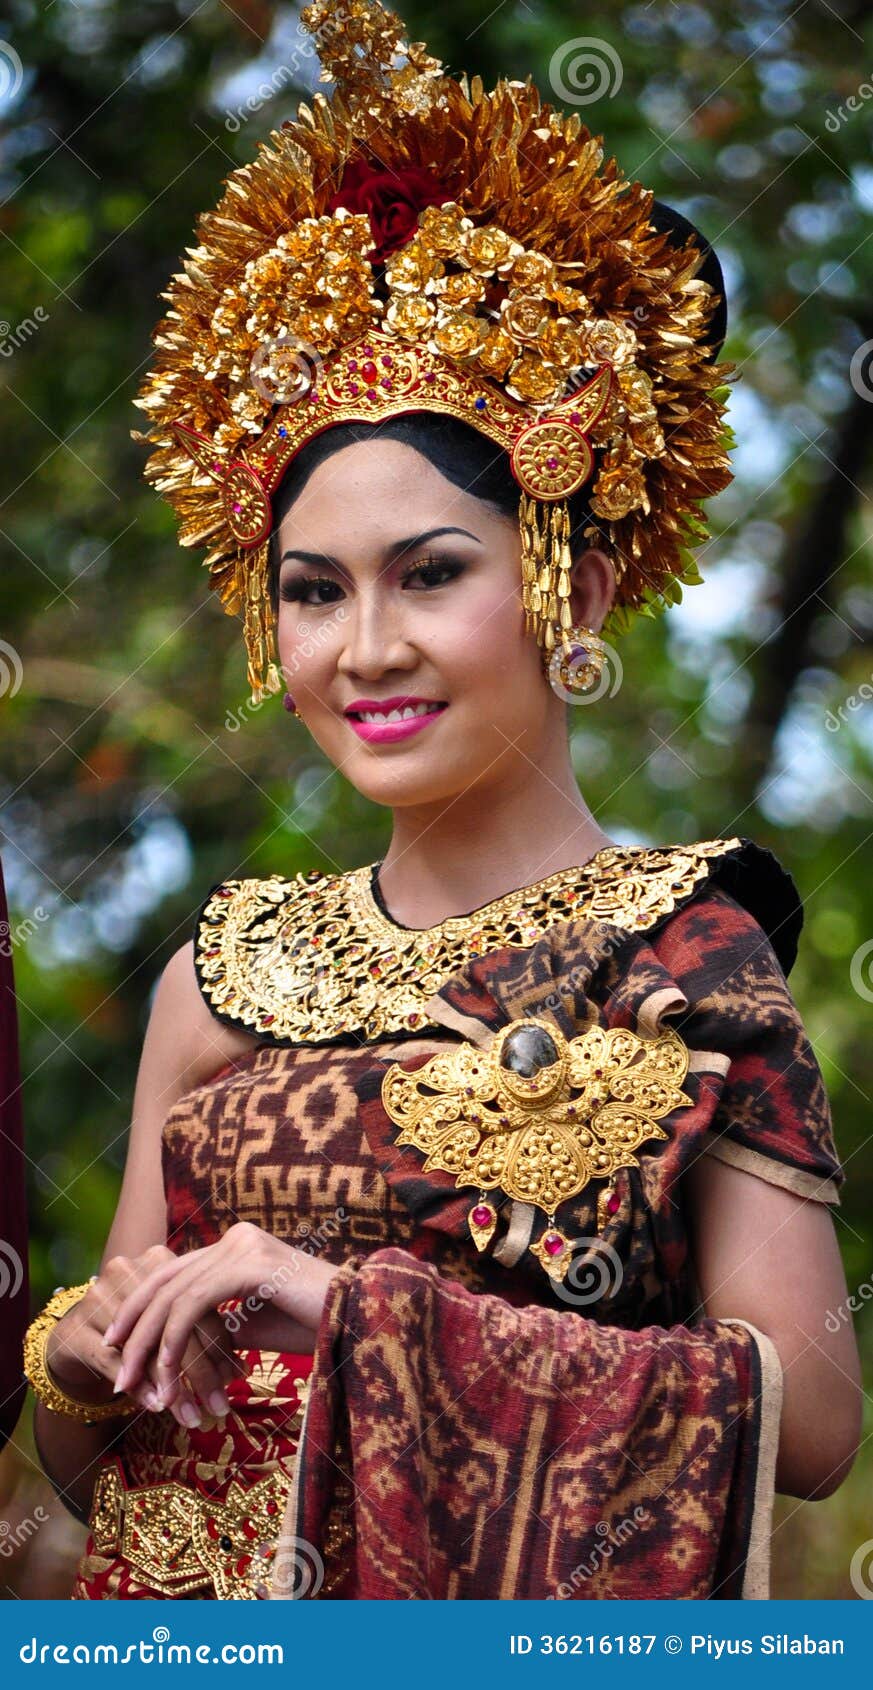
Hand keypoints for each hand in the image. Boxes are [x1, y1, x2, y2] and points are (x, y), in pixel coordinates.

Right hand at [46, 1246, 242, 1428]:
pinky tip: (157, 1406)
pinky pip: (113, 1362)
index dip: (219, 1342)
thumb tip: (240, 1370)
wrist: (73, 1335)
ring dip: (173, 1387)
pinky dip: (139, 1387)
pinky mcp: (75, 1330)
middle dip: (201, 1372)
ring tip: (192, 1416)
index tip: (237, 1377)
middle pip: (174, 1325)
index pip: (197, 1303)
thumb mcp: (170, 1317)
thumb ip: (201, 1328)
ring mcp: (97, 1298)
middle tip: (220, 1406)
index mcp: (158, 1260)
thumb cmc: (137, 1329)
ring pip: (146, 1347)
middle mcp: (127, 1271)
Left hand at [102, 1222, 339, 1409]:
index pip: (174, 1272)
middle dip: (134, 1328)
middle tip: (116, 1371)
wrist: (363, 1320)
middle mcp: (236, 1236)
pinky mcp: (250, 1264)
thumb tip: (183, 1347)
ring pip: (174, 1296)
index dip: (141, 1306)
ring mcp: (243, 1245)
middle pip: (166, 1281)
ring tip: (134, 1385)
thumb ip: (221, 1325)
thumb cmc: (317, 1326)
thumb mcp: (257, 1325)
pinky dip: (175, 1341)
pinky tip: (167, 1373)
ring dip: (149, 1345)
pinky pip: (195, 1304)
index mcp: (237, 1245)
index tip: (118, 1342)